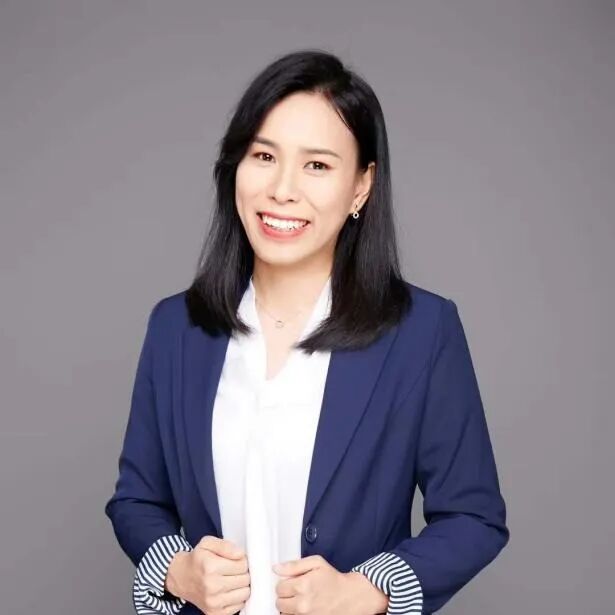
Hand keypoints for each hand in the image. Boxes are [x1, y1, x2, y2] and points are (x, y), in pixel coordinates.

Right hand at [166, 535, 250, 613]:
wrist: (182, 578)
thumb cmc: (197, 559)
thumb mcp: (208, 543)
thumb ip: (226, 546)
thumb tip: (241, 554)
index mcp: (211, 567)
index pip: (243, 565)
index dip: (241, 560)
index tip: (234, 560)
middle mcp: (212, 587)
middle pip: (245, 579)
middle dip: (242, 572)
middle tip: (233, 569)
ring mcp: (213, 602)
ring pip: (245, 593)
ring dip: (241, 586)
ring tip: (232, 579)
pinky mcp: (215, 613)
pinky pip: (239, 605)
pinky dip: (237, 598)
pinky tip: (228, 590)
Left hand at [272, 554, 386, 614]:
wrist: (350, 596)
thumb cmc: (333, 579)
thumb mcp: (316, 563)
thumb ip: (294, 565)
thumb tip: (276, 568)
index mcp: (302, 586)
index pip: (279, 588)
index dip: (285, 583)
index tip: (292, 582)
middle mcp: (302, 604)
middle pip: (279, 603)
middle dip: (285, 596)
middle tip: (296, 591)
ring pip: (285, 613)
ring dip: (290, 606)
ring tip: (302, 599)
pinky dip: (297, 614)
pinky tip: (305, 607)